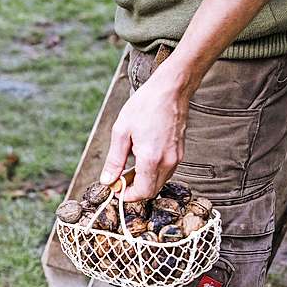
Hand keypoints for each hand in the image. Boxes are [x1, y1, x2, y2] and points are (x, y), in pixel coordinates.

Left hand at [99, 74, 189, 201]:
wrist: (170, 90)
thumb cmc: (146, 106)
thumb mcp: (121, 132)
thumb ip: (114, 160)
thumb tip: (107, 180)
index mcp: (151, 158)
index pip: (142, 192)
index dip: (127, 196)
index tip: (116, 190)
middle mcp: (168, 161)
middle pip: (152, 191)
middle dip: (135, 190)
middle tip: (119, 180)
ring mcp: (176, 157)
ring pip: (160, 182)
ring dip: (144, 182)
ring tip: (129, 168)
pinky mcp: (180, 152)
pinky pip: (166, 171)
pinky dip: (153, 172)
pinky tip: (142, 160)